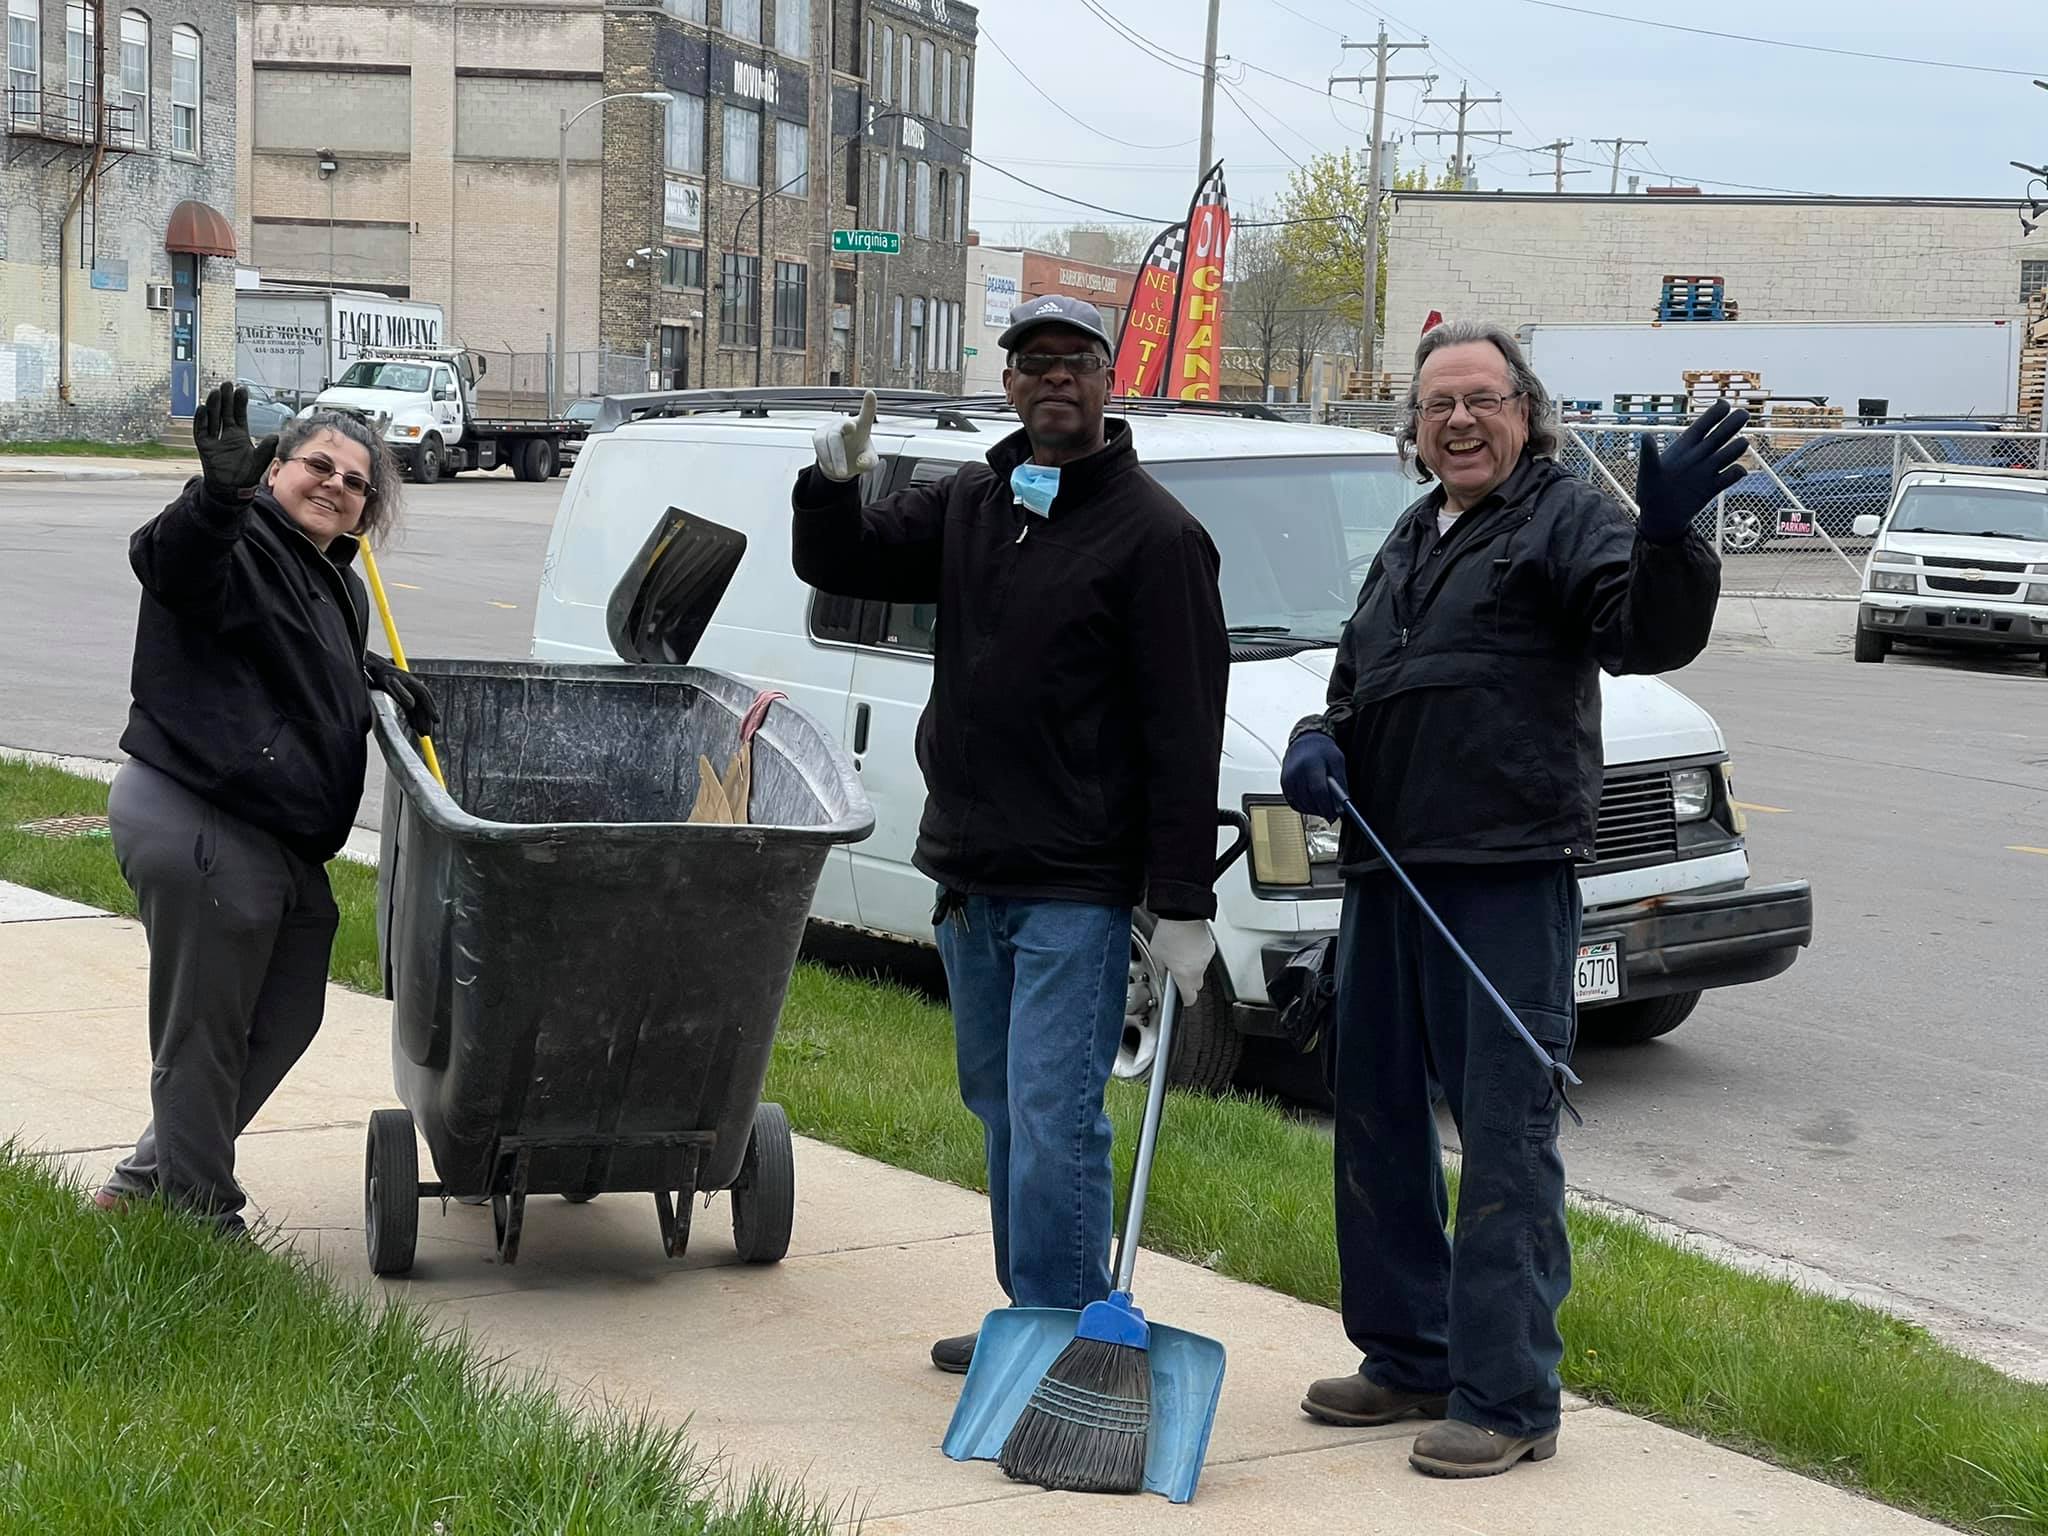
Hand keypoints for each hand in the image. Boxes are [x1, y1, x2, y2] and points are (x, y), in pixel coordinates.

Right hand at [192, 381, 277, 498]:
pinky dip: (201, 420)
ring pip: (213, 419)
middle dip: (226, 399)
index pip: (239, 415)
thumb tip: (275, 436)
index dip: (239, 403)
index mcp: (240, 435)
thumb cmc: (246, 475)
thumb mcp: (259, 462)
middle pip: (224, 413)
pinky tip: (202, 409)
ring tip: (216, 392)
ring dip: (213, 406)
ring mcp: (215, 440)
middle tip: (227, 384)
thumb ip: (266, 449)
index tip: (241, 389)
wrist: (232, 490)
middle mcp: (226, 435)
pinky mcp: (205, 447)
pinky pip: (201, 431)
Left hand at [365, 655, 439, 737]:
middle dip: (426, 719)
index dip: (431, 709)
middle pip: (423, 704)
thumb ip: (400, 693)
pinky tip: (414, 726)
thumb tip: (412, 705)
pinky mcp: (401, 694)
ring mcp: (407, 691)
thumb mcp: (388, 682)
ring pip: (417, 708)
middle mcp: (412, 686)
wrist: (371, 667)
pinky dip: (413, 717)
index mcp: (411, 682)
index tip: (436, 721)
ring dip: (420, 720)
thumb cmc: (379, 674)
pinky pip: (410, 708)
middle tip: (427, 733)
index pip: (425, 697)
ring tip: (422, 733)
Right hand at [812, 390, 878, 481]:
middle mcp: (846, 423)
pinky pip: (820, 446)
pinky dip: (826, 458)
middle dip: (840, 452)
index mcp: (863, 426)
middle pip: (842, 431)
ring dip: (834, 460)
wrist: (842, 462)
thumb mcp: (869, 462)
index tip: (870, 393)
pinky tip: (832, 466)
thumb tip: (861, 462)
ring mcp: (831, 427)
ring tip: (840, 473)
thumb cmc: (858, 455)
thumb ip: (869, 462)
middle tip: (843, 472)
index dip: (868, 404)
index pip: (867, 414)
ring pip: (829, 440)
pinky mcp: (818, 434)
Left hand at [1149, 919, 1214, 1003]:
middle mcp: (1198, 969)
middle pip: (1196, 985)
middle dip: (1187, 982)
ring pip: (1200, 970)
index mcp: (1185, 975)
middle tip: (1176, 972)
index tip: (1180, 998)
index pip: (1190, 998)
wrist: (1183, 914)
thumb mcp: (1156, 955)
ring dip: (1192, 967)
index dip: (1184, 1000)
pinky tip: (1187, 946)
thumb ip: (1161, 970)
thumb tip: (1163, 976)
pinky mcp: (1211, 948)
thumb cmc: (1169, 932)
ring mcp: (1206, 958)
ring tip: (1180, 954)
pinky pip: (1204, 958)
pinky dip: (1197, 956)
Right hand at [1280, 731, 1347, 821]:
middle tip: (1333, 812)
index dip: (1327, 806)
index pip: (1318, 790)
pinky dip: (1305, 807)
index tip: (1335, 815)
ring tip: (1324, 804)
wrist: (1304, 742)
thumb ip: (1341, 783)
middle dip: (1322, 810)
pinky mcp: (1284, 785)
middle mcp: (1296, 772)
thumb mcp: (1338, 762)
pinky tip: (1314, 802)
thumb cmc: (1323, 751)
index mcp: (1311, 764)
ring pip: (1302, 805)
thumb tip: (1342, 806)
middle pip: (1309, 800)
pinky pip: (1295, 804)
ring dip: (1314, 810)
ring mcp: (1287, 779)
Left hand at [1635, 399, 1750, 544]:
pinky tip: (1736, 471)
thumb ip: (1648, 455)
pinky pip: (1732, 475)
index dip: (1714, 414)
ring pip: (1732, 451)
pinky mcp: (1714, 487)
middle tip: (1742, 415)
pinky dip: (1738, 472)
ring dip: (1738, 447)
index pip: (1703, 425)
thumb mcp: (1647, 472)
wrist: (1659, 517)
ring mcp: (1709, 470)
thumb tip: (1645, 436)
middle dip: (1733, 423)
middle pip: (1722, 434)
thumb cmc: (1650, 490)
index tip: (1725, 404)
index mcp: (1684, 446)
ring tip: (1740, 444)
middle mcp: (1700, 455)